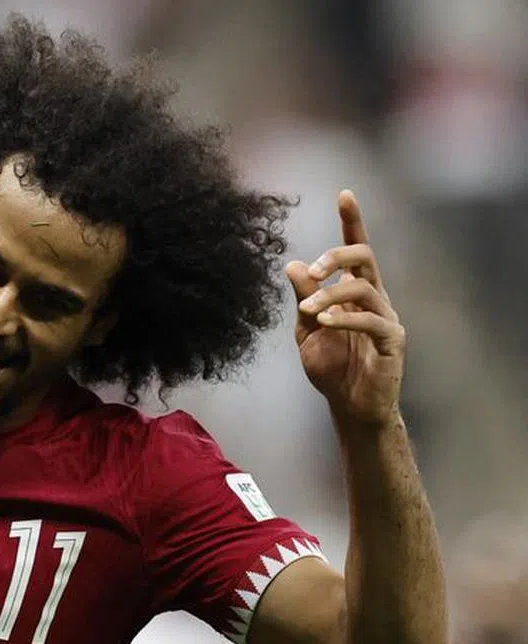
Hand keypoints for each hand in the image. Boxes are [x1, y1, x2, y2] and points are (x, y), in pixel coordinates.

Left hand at [286, 191, 405, 425]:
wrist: (349, 406)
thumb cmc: (331, 367)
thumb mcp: (307, 330)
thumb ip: (303, 299)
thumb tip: (292, 264)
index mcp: (354, 292)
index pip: (356, 250)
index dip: (352, 222)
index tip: (345, 194)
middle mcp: (375, 298)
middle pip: (365, 258)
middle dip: (337, 256)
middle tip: (313, 270)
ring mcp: (386, 318)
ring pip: (364, 289)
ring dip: (331, 296)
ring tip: (310, 312)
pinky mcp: (393, 341)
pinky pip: (372, 321)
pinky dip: (345, 318)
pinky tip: (324, 322)